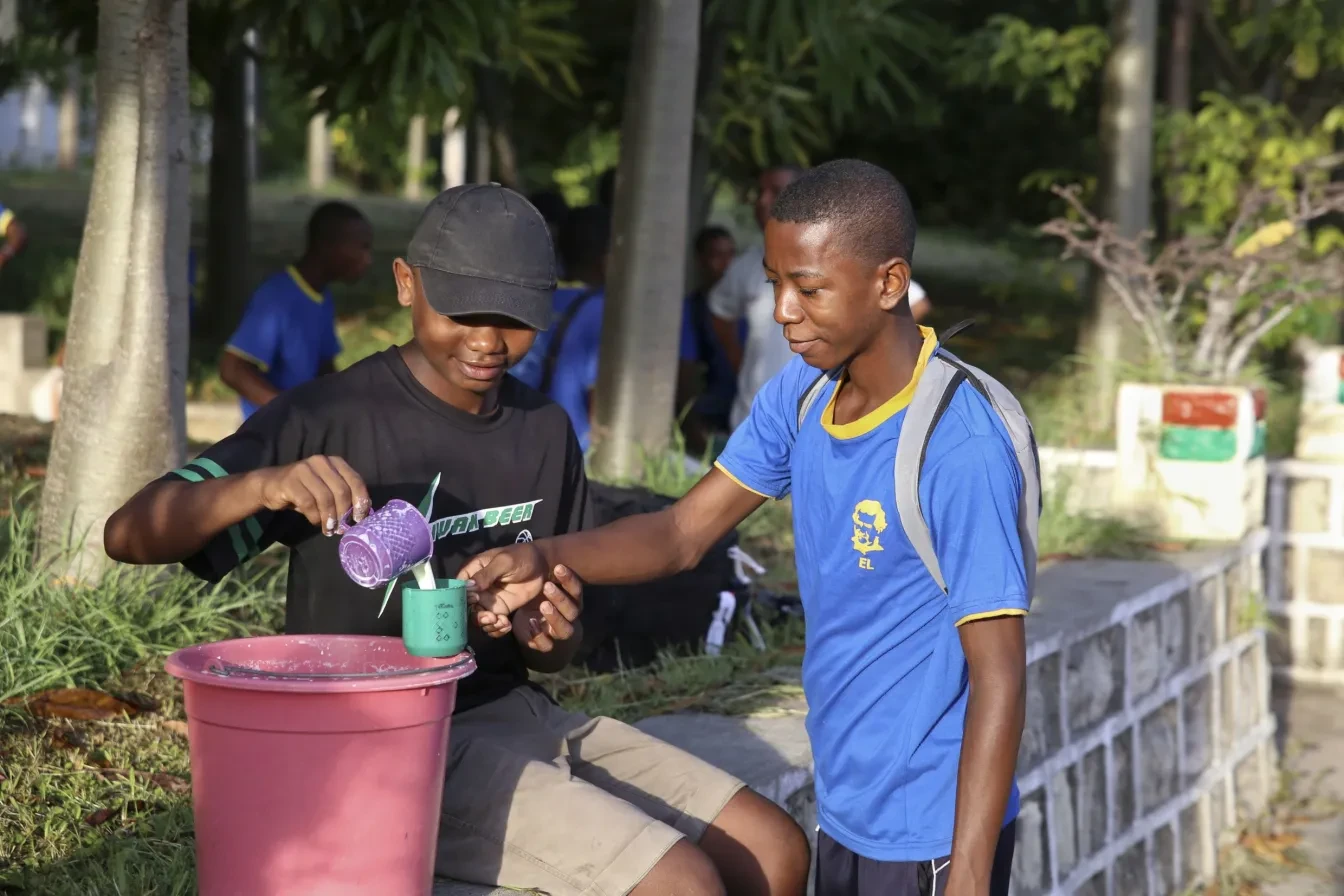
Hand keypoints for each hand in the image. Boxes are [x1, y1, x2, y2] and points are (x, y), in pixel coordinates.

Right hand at [250, 456, 370, 535]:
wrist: (271, 485)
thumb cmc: (304, 490)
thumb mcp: (327, 489)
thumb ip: (343, 496)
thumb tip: (361, 514)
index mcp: (335, 462)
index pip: (356, 481)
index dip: (361, 501)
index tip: (360, 519)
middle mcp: (321, 462)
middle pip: (341, 491)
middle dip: (343, 513)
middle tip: (341, 528)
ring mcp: (304, 469)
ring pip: (325, 498)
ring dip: (329, 518)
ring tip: (329, 529)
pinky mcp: (290, 481)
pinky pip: (308, 503)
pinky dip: (314, 517)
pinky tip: (315, 521)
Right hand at [457, 543, 549, 635]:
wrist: (543, 566)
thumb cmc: (522, 557)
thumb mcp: (504, 562)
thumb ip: (486, 574)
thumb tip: (468, 588)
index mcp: (472, 571)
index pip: (458, 588)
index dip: (462, 598)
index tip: (475, 600)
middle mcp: (475, 588)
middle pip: (465, 607)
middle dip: (476, 616)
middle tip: (491, 617)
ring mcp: (487, 600)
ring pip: (477, 618)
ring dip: (486, 624)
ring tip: (501, 622)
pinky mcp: (499, 609)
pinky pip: (492, 623)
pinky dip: (496, 629)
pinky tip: (506, 625)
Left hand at [512, 565, 581, 652]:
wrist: (528, 618)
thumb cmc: (534, 592)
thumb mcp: (536, 579)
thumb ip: (540, 570)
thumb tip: (546, 555)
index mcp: (570, 599)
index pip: (576, 590)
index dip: (569, 580)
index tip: (558, 567)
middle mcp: (567, 616)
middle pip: (573, 611)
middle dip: (561, 598)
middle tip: (547, 586)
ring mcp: (557, 631)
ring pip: (564, 630)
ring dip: (555, 618)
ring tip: (542, 605)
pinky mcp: (543, 642)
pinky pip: (546, 645)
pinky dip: (539, 636)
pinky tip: (530, 622)